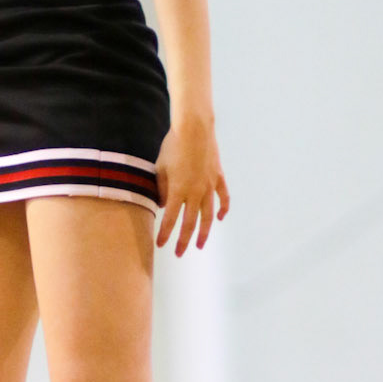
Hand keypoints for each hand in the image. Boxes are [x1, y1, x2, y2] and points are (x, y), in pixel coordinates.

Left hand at [155, 113, 228, 255]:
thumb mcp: (160, 167)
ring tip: (200, 244)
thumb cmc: (172, 145)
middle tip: (179, 253)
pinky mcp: (218, 177)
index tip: (160, 245)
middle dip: (183, 240)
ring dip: (204, 232)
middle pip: (189, 223)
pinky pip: (223, 197)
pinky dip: (223, 209)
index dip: (165, 233)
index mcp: (178, 190)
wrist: (194, 128)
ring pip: (208, 215)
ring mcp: (209, 186)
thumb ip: (162, 189)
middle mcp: (195, 192)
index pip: (170, 219)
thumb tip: (165, 206)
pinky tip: (220, 218)